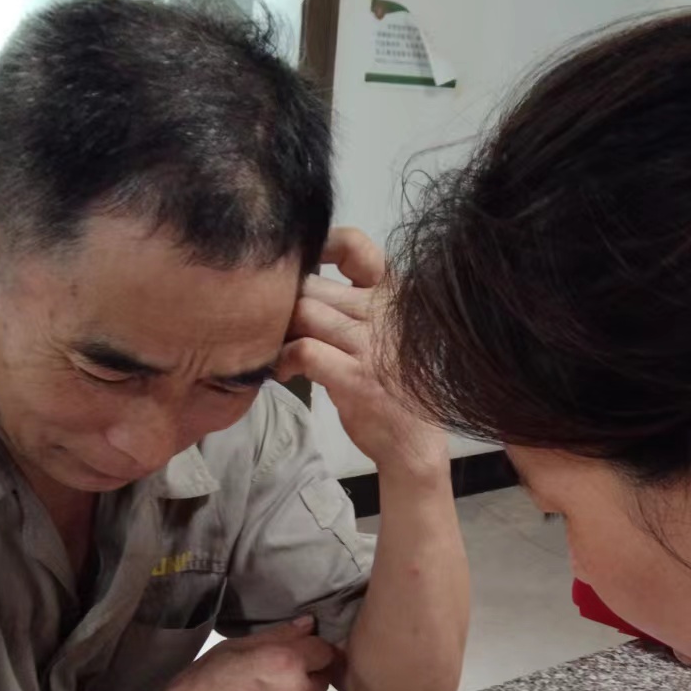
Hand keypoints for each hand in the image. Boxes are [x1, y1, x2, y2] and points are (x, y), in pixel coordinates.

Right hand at [134, 617, 336, 690]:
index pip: (325, 650)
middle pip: (323, 677)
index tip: (296, 654)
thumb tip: (307, 624)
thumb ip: (277, 635)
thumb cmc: (201, 689)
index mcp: (286, 662)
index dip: (311, 650)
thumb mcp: (232, 649)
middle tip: (276, 677)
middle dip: (306, 674)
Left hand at [276, 227, 447, 477]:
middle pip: (313, 285)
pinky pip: (304, 350)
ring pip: (304, 312)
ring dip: (279, 332)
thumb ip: (356, 307)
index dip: (321, 245)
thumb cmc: (394, 389)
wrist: (414, 445)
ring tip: (276, 354)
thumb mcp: (385, 335)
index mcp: (395, 296)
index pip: (356, 247)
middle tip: (276, 330)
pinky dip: (282, 360)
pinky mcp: (356, 376)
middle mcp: (387, 311)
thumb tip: (301, 285)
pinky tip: (282, 373)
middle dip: (285, 305)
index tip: (300, 265)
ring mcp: (372, 343)